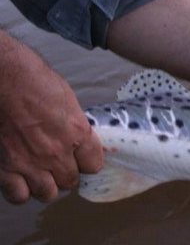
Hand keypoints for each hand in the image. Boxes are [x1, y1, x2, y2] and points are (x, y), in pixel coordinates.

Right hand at [0, 38, 102, 203]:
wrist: (6, 79)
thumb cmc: (36, 81)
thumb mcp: (69, 101)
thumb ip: (76, 126)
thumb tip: (80, 139)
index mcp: (77, 134)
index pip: (94, 165)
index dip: (88, 162)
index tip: (82, 158)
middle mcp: (57, 153)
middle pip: (70, 181)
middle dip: (67, 173)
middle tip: (59, 163)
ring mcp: (30, 163)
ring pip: (47, 193)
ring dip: (46, 186)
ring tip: (41, 174)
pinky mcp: (6, 167)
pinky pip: (18, 196)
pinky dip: (20, 191)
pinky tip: (20, 180)